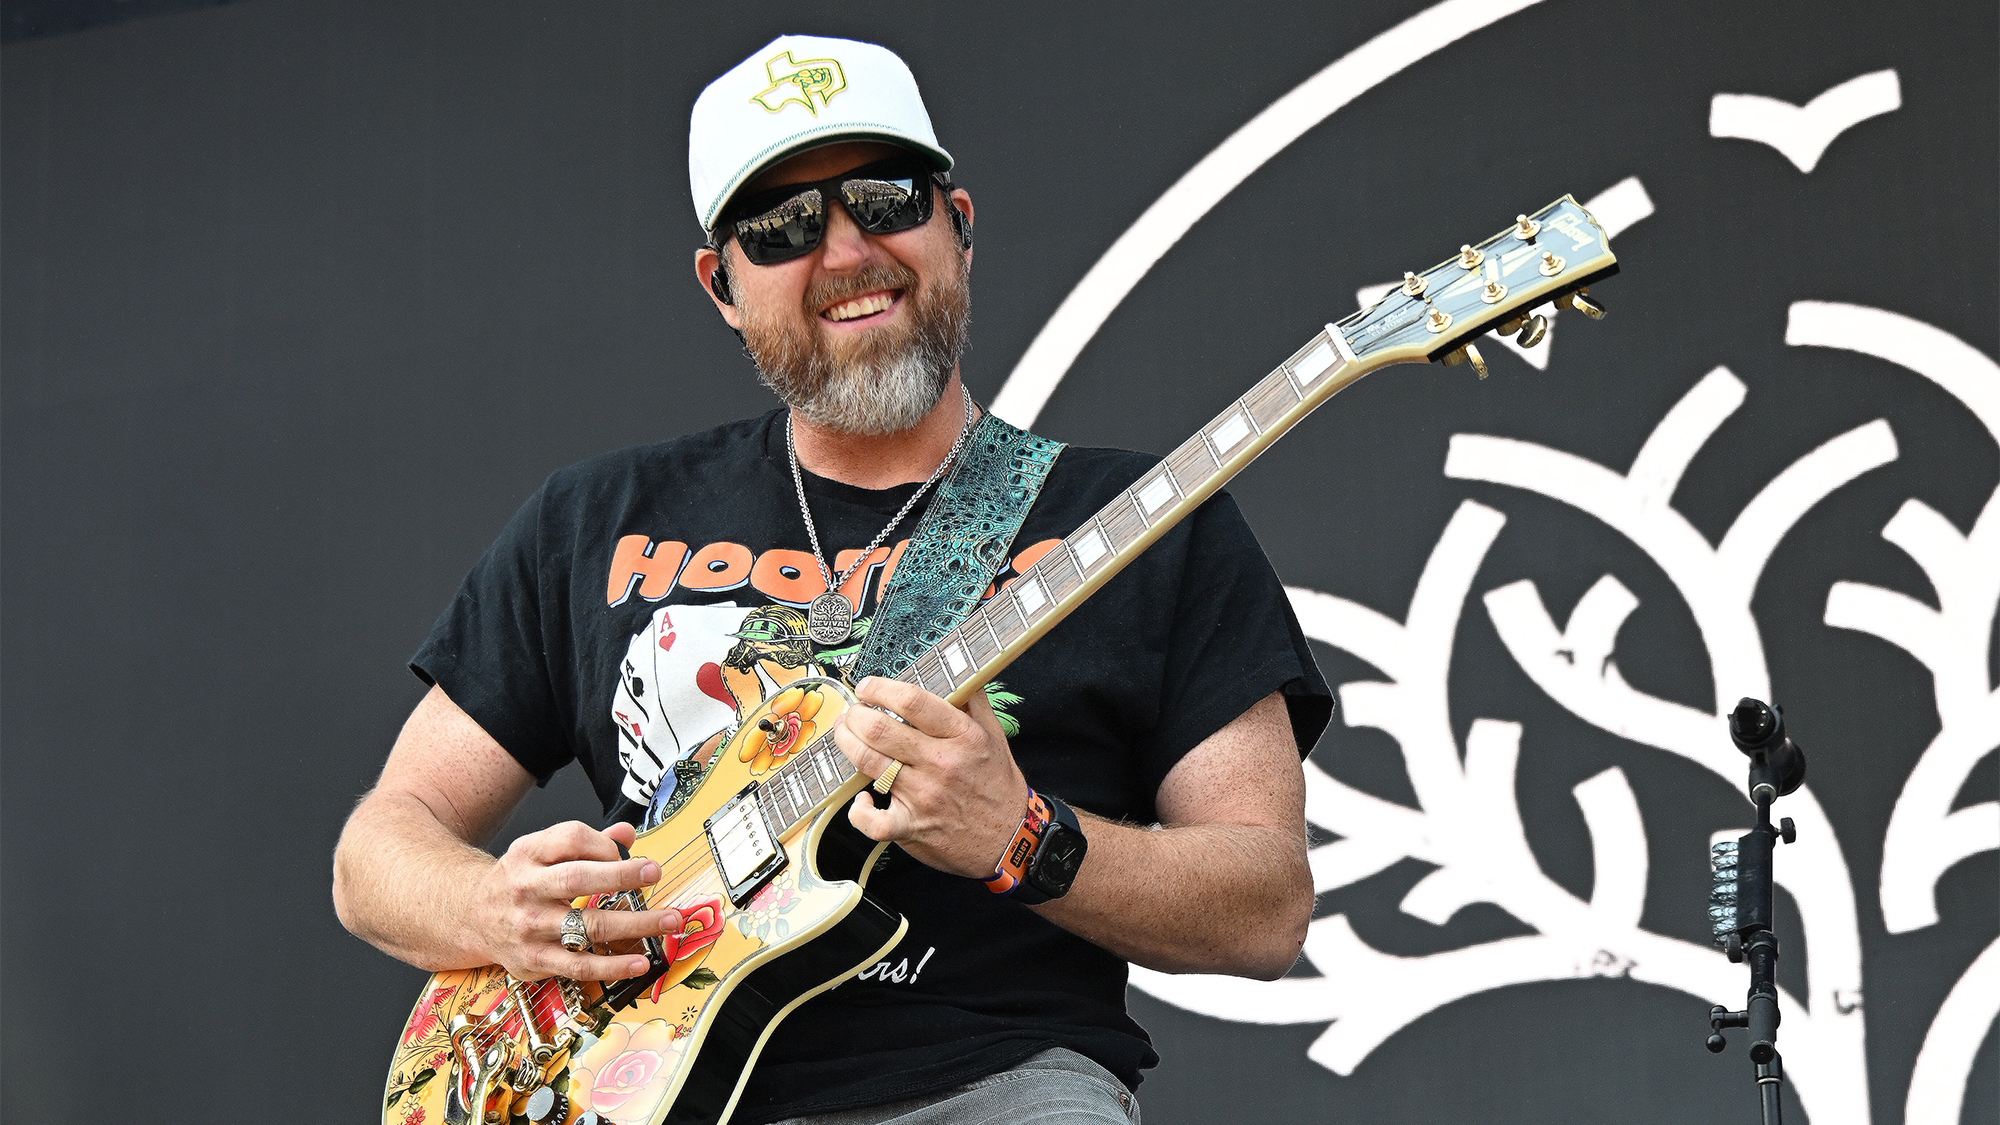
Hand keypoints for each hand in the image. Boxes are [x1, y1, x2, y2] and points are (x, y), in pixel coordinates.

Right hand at [469, 820, 683, 981]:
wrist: (471, 915)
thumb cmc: (519, 880)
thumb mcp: (542, 851)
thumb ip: (585, 842)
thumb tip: (627, 835)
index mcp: (528, 854)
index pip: (571, 839)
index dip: (604, 844)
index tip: (629, 854)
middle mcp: (526, 889)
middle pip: (578, 879)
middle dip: (622, 876)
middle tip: (655, 873)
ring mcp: (529, 927)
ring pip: (586, 926)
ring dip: (634, 924)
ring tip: (668, 920)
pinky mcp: (534, 960)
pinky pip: (579, 965)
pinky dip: (612, 966)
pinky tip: (639, 961)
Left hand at [833, 677, 1030, 879]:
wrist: (1010, 840)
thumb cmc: (998, 786)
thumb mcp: (994, 736)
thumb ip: (973, 701)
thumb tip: (955, 673)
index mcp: (962, 736)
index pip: (912, 701)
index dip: (880, 689)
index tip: (868, 687)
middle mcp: (941, 764)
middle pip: (880, 729)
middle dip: (856, 715)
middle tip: (853, 712)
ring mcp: (923, 797)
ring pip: (868, 762)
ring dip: (847, 744)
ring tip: (846, 735)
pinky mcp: (911, 827)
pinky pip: (871, 820)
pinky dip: (859, 810)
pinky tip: (862, 797)